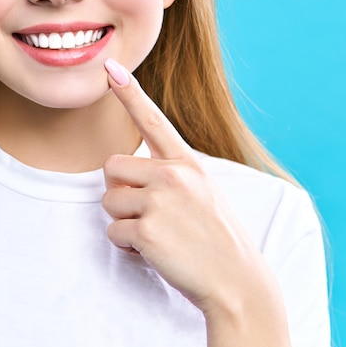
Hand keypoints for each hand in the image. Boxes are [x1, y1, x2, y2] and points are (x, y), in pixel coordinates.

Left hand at [101, 58, 273, 312]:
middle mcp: (173, 175)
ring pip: (109, 201)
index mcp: (188, 164)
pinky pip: (113, 232)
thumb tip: (124, 178)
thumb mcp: (204, 193)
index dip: (130, 94)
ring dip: (124, 221)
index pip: (153, 121)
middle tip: (146, 213)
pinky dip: (127, 246)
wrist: (236, 279)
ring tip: (156, 234)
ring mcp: (160, 201)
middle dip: (119, 192)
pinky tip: (154, 251)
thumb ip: (170, 177)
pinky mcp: (147, 230)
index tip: (111, 68)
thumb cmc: (218, 238)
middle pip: (112, 168)